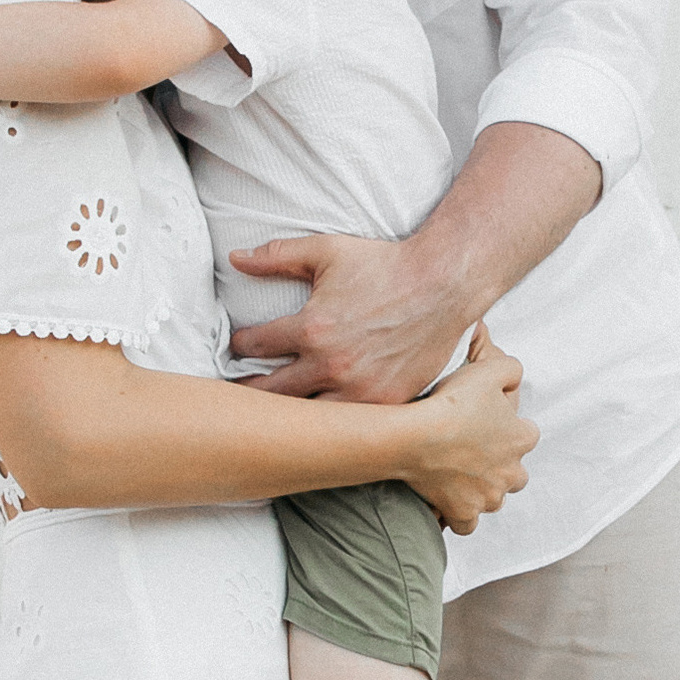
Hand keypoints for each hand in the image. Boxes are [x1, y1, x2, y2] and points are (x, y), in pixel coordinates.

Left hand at [227, 230, 473, 401]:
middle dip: (250, 389)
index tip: (240, 346)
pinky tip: (320, 421)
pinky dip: (332, 425)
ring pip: (306, 420)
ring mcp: (360, 391)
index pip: (252, 347)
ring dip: (288, 414)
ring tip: (275, 409)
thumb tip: (235, 258)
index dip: (239, 345)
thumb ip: (278, 256)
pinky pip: (348, 427)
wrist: (444, 284)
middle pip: (270, 394)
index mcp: (312, 329)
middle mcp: (332, 366)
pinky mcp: (386, 404)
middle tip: (243, 388)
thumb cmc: (385, 265)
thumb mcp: (327, 252)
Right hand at [400, 328, 534, 533]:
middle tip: (473, 452)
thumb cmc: (453, 402)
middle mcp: (512, 473)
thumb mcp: (490, 370)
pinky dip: (459, 517)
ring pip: (493, 499)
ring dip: (482, 491)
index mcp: (521, 439)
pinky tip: (447, 505)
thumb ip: (512, 369)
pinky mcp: (464, 513)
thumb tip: (515, 377)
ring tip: (458, 477)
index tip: (488, 422)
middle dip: (501, 466)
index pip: (528, 434)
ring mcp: (488, 497)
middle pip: (516, 473)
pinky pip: (467, 525)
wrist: (417, 436)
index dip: (509, 428)